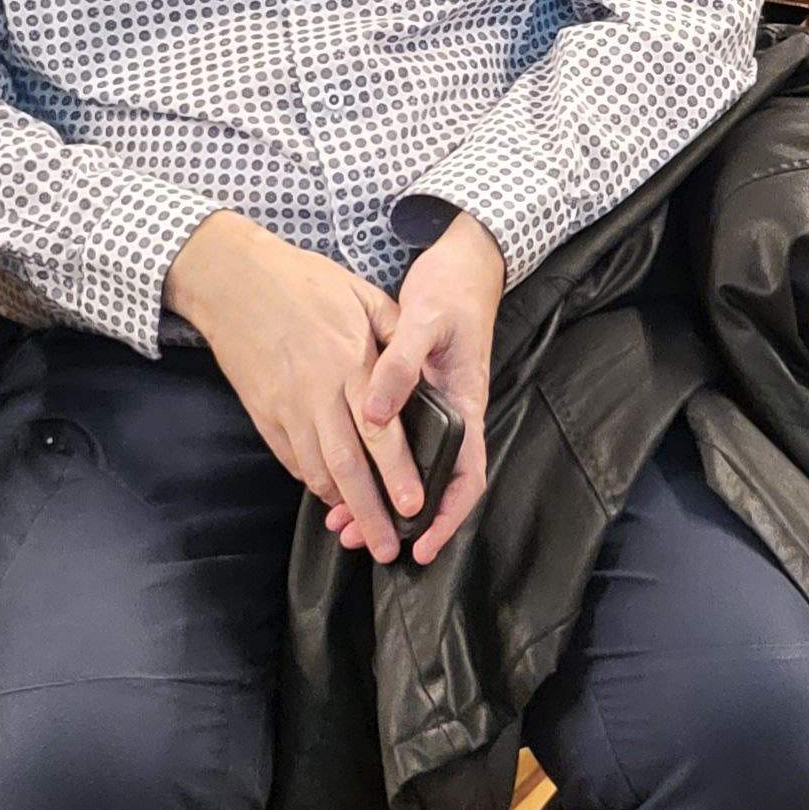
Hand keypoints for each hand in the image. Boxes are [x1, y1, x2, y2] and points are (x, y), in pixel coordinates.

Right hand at [169, 213, 407, 559]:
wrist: (232, 278)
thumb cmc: (302, 281)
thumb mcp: (361, 293)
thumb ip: (395, 331)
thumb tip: (420, 365)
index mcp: (350, 363)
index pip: (380, 431)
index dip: (398, 473)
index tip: (414, 505)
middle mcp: (318, 393)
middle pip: (348, 467)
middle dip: (371, 512)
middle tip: (388, 546)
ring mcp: (286, 407)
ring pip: (316, 470)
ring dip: (340, 506)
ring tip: (362, 533)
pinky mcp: (263, 413)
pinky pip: (291, 458)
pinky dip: (312, 482)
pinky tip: (330, 494)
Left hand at [328, 212, 500, 563]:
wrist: (462, 263)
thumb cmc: (452, 291)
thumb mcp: (426, 320)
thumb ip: (400, 365)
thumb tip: (375, 414)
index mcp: (465, 405)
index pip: (466, 477)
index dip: (447, 518)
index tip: (422, 546)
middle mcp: (452, 414)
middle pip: (434, 485)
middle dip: (400, 520)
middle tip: (361, 541)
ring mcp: (435, 408)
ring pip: (412, 469)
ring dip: (379, 497)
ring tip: (342, 520)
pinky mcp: (415, 396)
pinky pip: (397, 445)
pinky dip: (372, 466)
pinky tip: (342, 472)